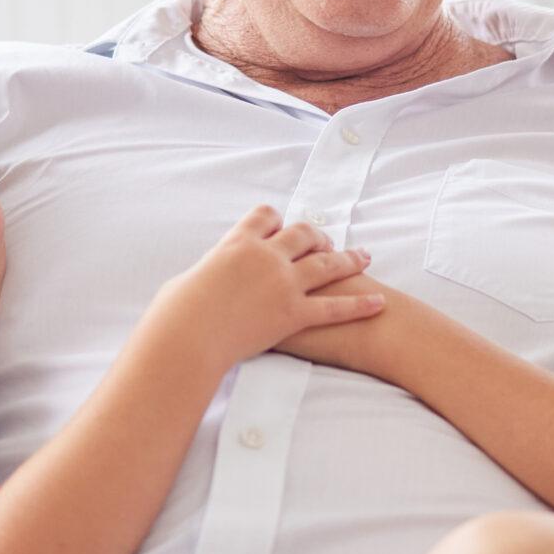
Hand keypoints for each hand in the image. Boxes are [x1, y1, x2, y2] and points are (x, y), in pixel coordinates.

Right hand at [142, 206, 385, 365]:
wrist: (187, 336)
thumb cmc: (176, 314)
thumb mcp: (187, 281)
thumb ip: (207, 273)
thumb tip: (202, 280)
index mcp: (237, 243)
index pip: (265, 217)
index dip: (277, 220)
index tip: (283, 226)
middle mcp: (265, 255)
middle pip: (303, 233)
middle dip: (318, 236)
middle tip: (326, 244)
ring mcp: (283, 283)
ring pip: (326, 264)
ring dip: (348, 258)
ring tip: (364, 256)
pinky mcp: (294, 313)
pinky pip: (334, 307)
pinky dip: (359, 305)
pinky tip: (377, 302)